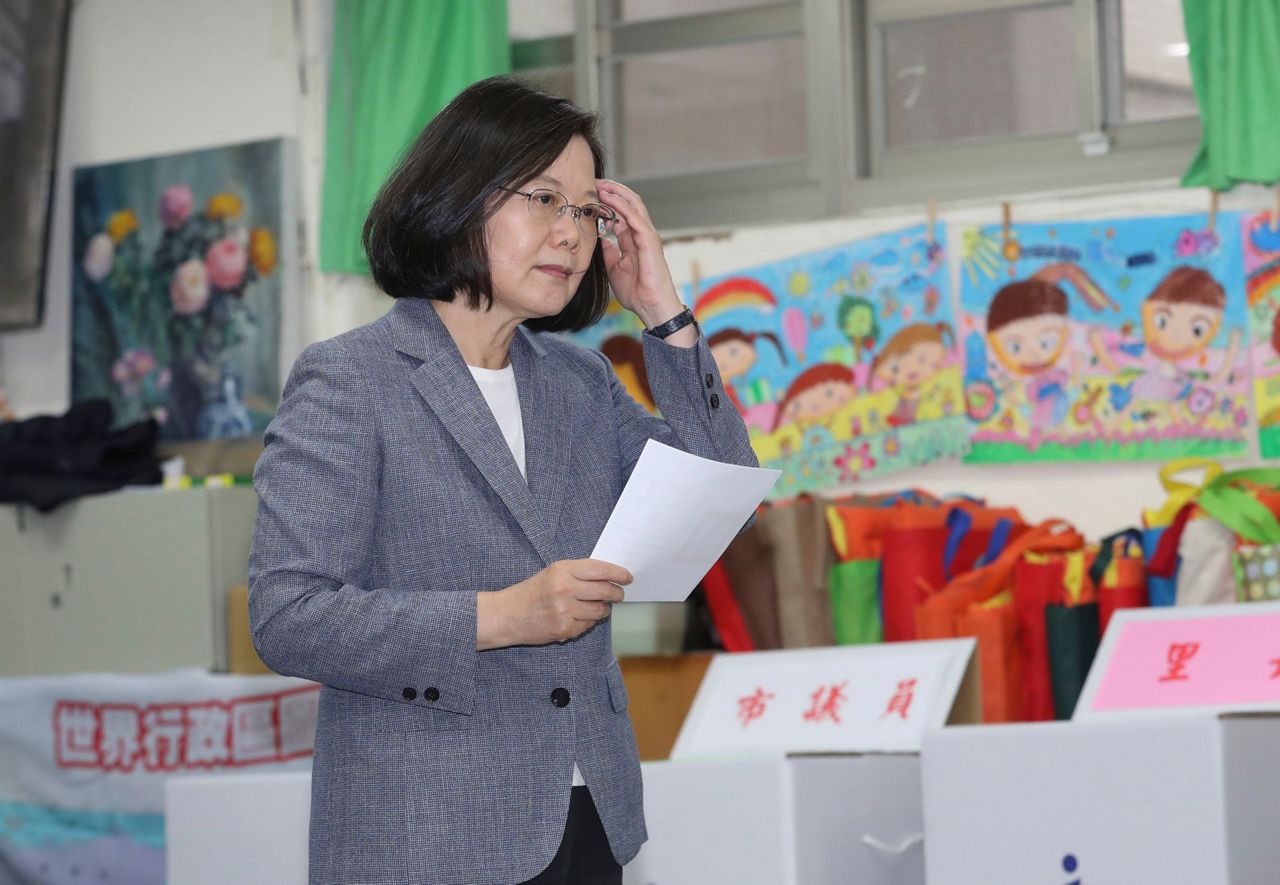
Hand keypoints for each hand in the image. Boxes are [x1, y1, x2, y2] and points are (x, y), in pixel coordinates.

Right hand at [478, 559, 630, 648]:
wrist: (506, 615)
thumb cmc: (531, 593)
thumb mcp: (552, 574)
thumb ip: (578, 574)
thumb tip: (609, 578)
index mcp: (562, 570)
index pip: (599, 569)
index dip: (618, 573)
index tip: (627, 577)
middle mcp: (564, 588)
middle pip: (605, 591)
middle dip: (616, 594)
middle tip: (618, 595)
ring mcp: (564, 610)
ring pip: (599, 610)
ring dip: (602, 610)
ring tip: (595, 607)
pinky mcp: (564, 628)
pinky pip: (588, 626)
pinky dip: (586, 623)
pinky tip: (576, 618)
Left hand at [595, 179, 683, 328]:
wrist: (651, 306)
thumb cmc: (636, 292)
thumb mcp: (614, 268)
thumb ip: (608, 251)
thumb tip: (599, 237)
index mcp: (633, 240)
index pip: (621, 213)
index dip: (606, 202)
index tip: (589, 195)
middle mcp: (641, 234)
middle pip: (628, 203)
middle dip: (611, 190)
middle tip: (593, 182)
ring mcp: (647, 235)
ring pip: (633, 204)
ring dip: (616, 192)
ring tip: (599, 184)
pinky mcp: (649, 240)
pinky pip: (634, 217)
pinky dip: (621, 205)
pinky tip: (608, 198)